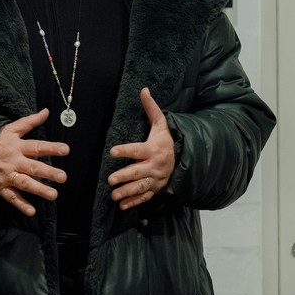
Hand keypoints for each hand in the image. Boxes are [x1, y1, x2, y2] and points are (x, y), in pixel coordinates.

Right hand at [0, 108, 69, 216]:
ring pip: (24, 183)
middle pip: (33, 167)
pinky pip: (12, 197)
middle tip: (63, 177)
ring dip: (38, 189)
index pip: (36, 146)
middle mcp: (14, 162)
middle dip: (48, 172)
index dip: (51, 148)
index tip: (65, 150)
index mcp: (18, 147)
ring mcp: (8, 176)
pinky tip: (31, 211)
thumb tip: (46, 111)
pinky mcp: (2, 188)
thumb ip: (30, 122)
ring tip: (53, 195)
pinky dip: (21, 205)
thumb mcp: (11, 130)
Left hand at [108, 88, 174, 209]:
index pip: (138, 150)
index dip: (125, 151)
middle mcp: (155, 165)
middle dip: (125, 176)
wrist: (183, 157)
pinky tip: (122, 205)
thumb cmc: (166, 140)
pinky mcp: (156, 188)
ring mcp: (156, 179)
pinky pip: (145, 196)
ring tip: (113, 195)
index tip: (112, 151)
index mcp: (154, 149)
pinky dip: (134, 202)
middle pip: (139, 172)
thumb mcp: (160, 124)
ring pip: (141, 187)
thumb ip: (151, 108)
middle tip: (110, 179)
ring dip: (127, 192)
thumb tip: (144, 89)